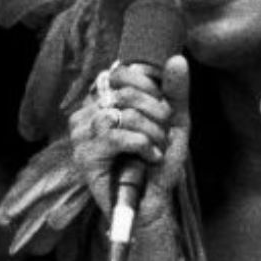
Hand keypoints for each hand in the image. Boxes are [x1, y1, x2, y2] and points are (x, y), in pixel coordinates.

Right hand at [67, 55, 190, 226]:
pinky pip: (116, 136)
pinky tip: (150, 157)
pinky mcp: (84, 156)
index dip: (148, 86)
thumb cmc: (159, 159)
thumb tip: (177, 59)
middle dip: (157, 114)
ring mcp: (82, 134)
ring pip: (124, 115)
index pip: (120, 73)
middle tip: (163, 134)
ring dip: (152, 132)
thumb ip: (175, 90)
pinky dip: (143, 145)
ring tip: (157, 148)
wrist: (153, 201)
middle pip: (126, 94)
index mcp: (104, 99)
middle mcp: (88, 112)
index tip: (164, 108)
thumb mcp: (173, 120)